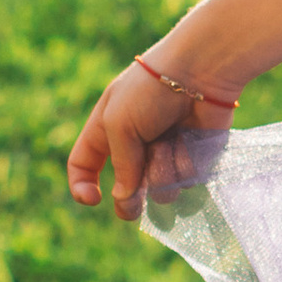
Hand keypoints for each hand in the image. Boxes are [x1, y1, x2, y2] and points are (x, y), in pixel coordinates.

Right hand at [66, 65, 235, 218]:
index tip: (92, 200)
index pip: (83, 165)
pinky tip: (189, 141)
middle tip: (133, 209)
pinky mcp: (195, 157)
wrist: (200, 71)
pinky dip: (185, 165)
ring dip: (161, 172)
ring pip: (160, 189)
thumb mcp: (119, 123)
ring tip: (169, 143)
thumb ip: (120, 165)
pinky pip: (186, 180)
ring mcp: (166, 152)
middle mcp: (136, 145)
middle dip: (130, 200)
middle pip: (126, 190)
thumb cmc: (151, 90)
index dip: (82, 186)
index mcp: (107, 130)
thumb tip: (123, 200)